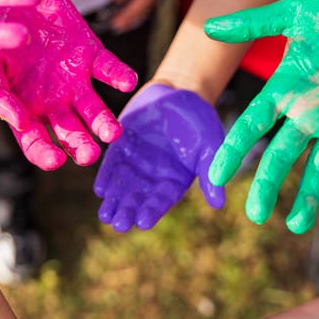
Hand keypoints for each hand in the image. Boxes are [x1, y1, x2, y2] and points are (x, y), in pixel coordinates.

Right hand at [0, 0, 137, 169]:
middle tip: (88, 155)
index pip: (35, 142)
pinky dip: (120, 76)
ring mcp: (74, 80)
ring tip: (112, 133)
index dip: (44, 154)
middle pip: (71, 134)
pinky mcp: (91, 54)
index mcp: (23, 108)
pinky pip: (109, 69)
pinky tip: (126, 82)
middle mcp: (52, 102)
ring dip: (105, 123)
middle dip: (81, 147)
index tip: (56, 160)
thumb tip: (18, 122)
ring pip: (94, 111)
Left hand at [94, 84, 224, 231]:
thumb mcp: (210, 145)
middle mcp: (152, 177)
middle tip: (117, 224)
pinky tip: (100, 189)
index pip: (162, 200)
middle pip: (138, 198)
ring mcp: (135, 163)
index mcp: (175, 181)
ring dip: (113, 200)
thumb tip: (219, 205)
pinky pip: (111, 165)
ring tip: (105, 216)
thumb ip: (211, 172)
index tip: (142, 223)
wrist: (180, 94)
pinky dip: (106, 176)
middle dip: (127, 210)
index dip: (152, 211)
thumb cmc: (201, 121)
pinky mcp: (121, 147)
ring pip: (122, 186)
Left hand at [110, 0, 194, 31]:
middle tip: (119, 28)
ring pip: (147, 3)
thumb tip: (116, 0)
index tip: (114, 26)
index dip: (124, 18)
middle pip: (142, 9)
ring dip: (137, 12)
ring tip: (128, 20)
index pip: (135, 8)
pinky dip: (142, 2)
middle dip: (130, 19)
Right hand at [205, 0, 318, 232]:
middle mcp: (308, 112)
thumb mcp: (296, 13)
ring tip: (296, 227)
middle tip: (255, 216)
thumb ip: (256, 23)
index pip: (254, 124)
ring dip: (307, 196)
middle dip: (268, 186)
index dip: (234, 150)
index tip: (215, 176)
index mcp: (286, 90)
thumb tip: (210, 28)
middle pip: (282, 155)